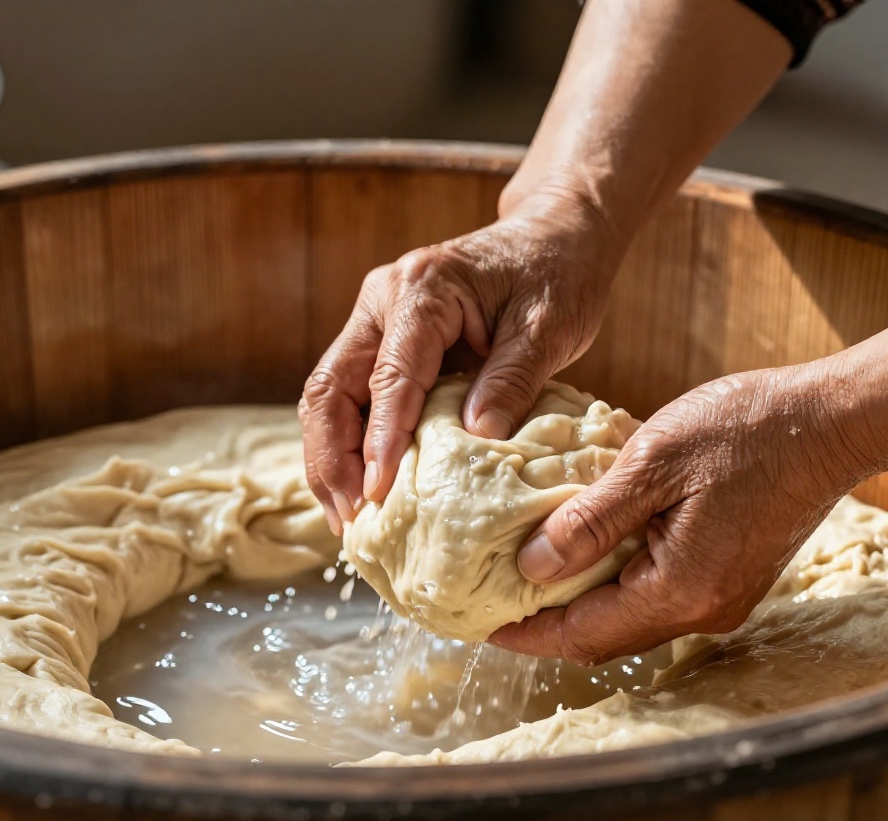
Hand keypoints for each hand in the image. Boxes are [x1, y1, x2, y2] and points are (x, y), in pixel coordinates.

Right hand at [299, 192, 624, 533]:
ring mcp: (376, 320)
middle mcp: (383, 301)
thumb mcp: (550, 327)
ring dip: (330, 457)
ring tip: (346, 517)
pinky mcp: (383, 342)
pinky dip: (349, 444)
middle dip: (331, 457)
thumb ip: (512, 379)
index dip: (379, 439)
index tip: (377, 493)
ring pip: (329, 395)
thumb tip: (477, 437)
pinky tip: (361, 489)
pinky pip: (351, 397)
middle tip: (349, 518)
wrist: (556, 236)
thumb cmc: (558, 274)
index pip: (388, 375)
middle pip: (332, 386)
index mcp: (422, 290)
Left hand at [490, 365, 875, 664]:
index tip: (478, 624)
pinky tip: (588, 549)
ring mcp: (721, 598)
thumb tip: (533, 568)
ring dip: (581, 604)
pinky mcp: (730, 578)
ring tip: (529, 574)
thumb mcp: (654, 461)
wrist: (832, 422)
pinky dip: (616, 584)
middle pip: (604, 638)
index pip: (582, 634)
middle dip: (547, 625)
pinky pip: (658, 596)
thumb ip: (592, 520)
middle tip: (492, 599)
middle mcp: (702, 611)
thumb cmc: (747, 429)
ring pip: (631, 620)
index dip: (526, 634)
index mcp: (679, 590)